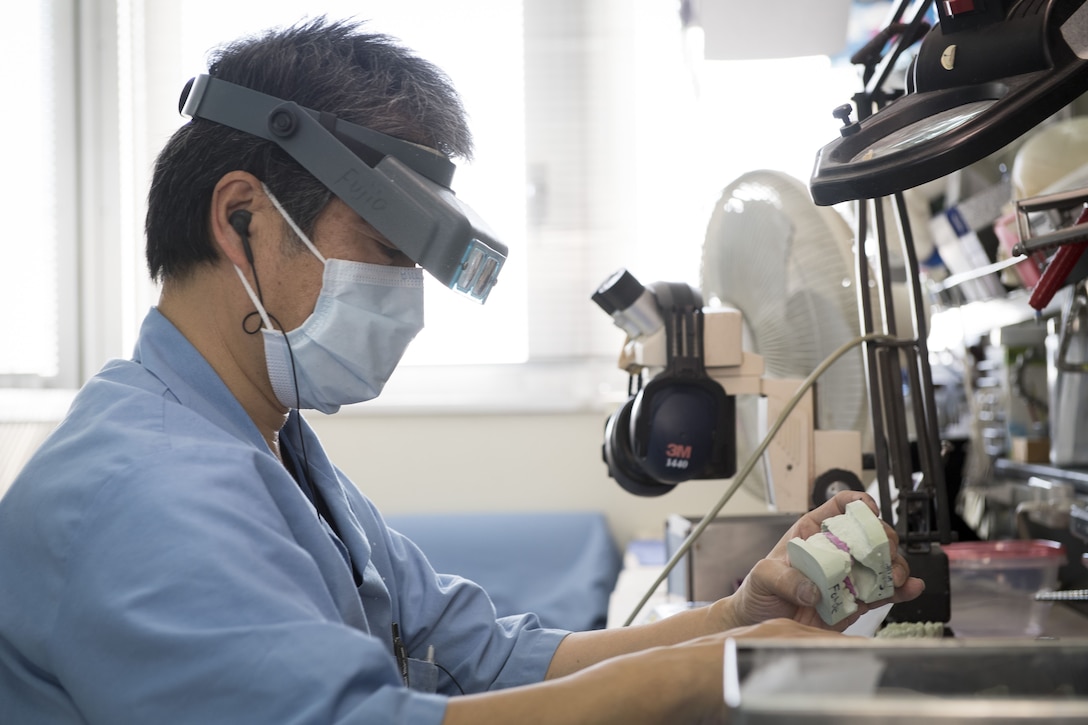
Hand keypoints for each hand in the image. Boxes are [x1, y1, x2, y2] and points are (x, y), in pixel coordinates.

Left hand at [724, 491, 924, 630]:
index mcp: (812, 533)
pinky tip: (910, 588)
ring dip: (896, 565)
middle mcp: (836, 551)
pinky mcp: (857, 600)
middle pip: (870, 533)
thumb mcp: (762, 577)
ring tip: (895, 577)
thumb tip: (811, 589)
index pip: (839, 507)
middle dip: (884, 538)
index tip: (869, 510)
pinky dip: (901, 590)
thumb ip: (784, 579)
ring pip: (883, 561)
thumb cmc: (759, 592)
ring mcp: (849, 575)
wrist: (762, 623)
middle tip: (885, 552)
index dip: (858, 503)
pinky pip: (885, 592)